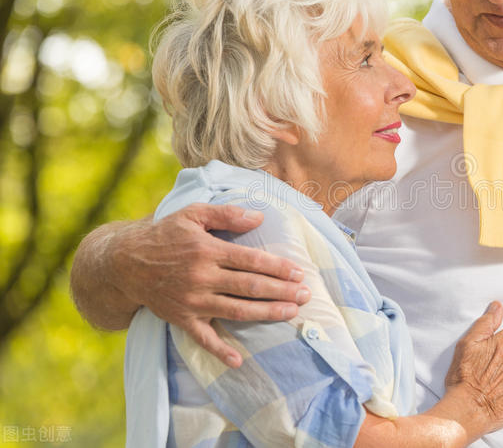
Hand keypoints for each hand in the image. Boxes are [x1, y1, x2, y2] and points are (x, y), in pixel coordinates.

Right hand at [109, 203, 310, 367]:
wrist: (125, 263)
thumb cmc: (164, 235)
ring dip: (266, 313)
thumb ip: (226, 214)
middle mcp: (202, 277)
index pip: (251, 260)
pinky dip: (220, 350)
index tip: (299, 272)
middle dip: (281, 291)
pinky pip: (203, 338)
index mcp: (208, 250)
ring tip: (290, 313)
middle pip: (250, 287)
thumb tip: (259, 217)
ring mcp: (192, 301)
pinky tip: (239, 360)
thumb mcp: (193, 214)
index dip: (278, 267)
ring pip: (236, 310)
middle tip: (305, 295)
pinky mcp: (181, 318)